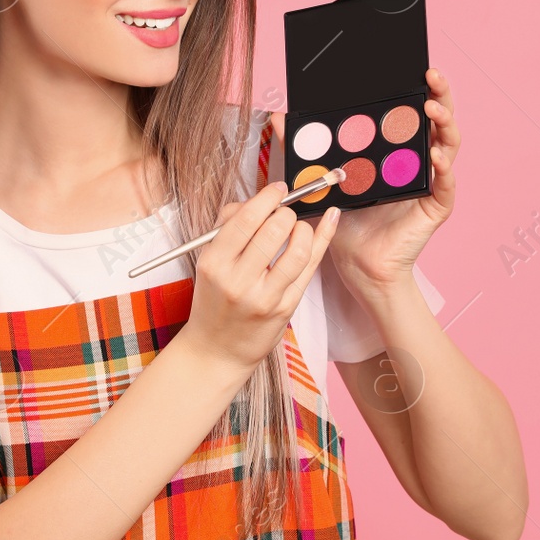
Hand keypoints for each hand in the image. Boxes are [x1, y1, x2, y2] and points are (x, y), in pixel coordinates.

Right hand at [178, 180, 339, 375]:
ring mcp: (264, 296)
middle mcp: (238, 280)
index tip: (278, 189)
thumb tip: (262, 199)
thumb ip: (229, 226)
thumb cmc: (214, 299)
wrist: (216, 350)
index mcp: (214, 262)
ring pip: (298, 248)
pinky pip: (310, 267)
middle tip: (284, 215)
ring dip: (303, 229)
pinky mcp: (285, 308)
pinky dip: (323, 238)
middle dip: (286, 213)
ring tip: (297, 229)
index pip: (246, 218)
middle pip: (275, 229)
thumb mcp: (208, 261)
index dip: (268, 198)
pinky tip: (331, 220)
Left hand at [319, 66, 460, 298]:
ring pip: (449, 144)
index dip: (417, 87)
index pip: (412, 110)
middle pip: (438, 120)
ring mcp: (432, 181)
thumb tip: (279, 117)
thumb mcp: (323, 176)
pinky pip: (446, 184)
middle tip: (431, 76)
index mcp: (398, 148)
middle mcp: (420, 159)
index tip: (413, 66)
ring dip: (445, 124)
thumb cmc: (347, 221)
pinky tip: (434, 156)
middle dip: (439, 94)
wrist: (358, 263)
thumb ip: (304, 146)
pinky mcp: (436, 205)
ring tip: (434, 110)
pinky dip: (443, 168)